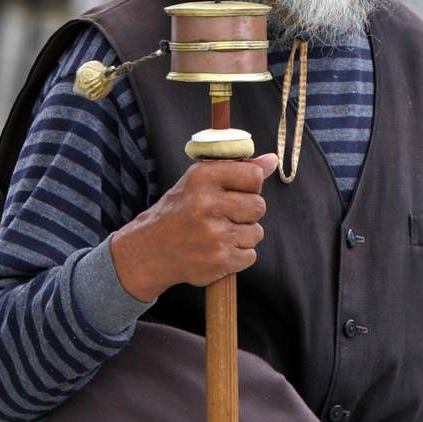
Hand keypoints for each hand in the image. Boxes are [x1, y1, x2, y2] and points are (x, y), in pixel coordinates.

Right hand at [110, 154, 278, 300]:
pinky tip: (218, 249)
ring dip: (243, 235)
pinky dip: (238, 255)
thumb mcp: (199, 181)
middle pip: (259, 206)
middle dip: (248, 212)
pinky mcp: (219, 261)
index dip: (251, 185)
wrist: (150, 250)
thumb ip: (237, 169)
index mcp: (203, 178)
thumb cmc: (179, 211)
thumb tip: (273, 160)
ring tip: (219, 233)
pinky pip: (250, 255)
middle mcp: (207, 204)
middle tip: (227, 214)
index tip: (238, 191)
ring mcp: (214, 235)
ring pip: (256, 232)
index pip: (254, 175)